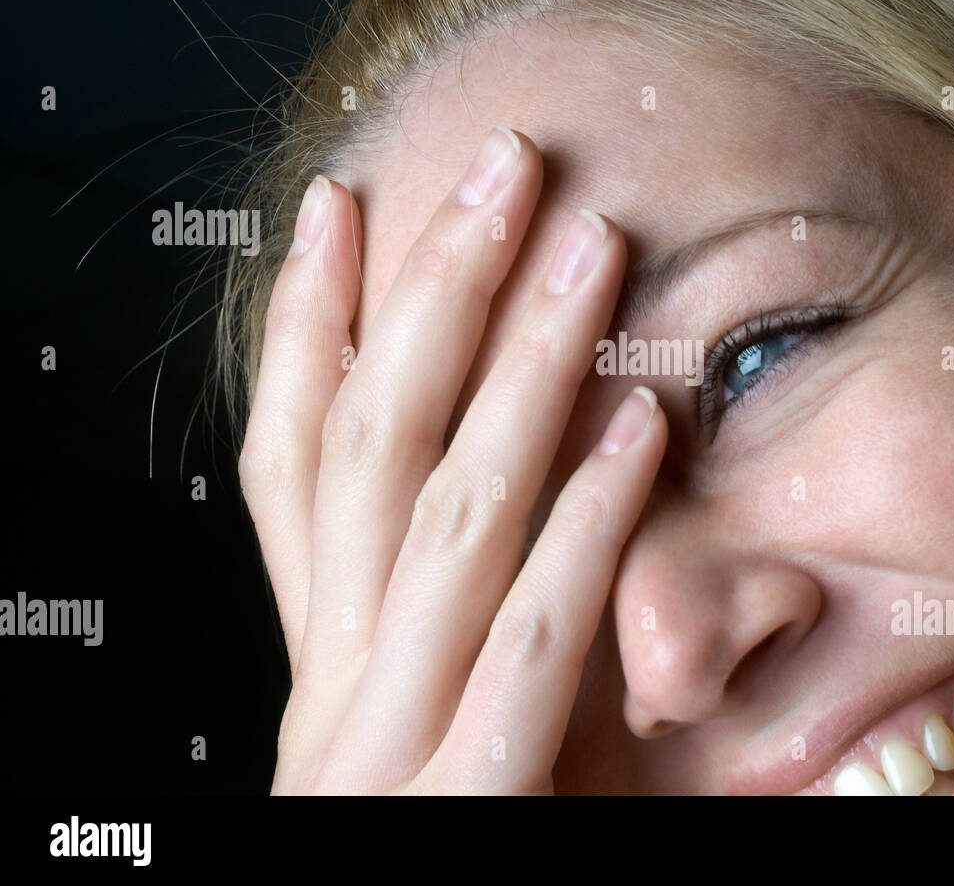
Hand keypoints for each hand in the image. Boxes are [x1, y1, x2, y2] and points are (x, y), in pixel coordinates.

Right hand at [238, 126, 665, 792]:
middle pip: (368, 449)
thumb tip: (532, 485)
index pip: (290, 464)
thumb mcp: (427, 725)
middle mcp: (327, 685)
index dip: (306, 329)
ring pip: (446, 512)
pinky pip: (530, 637)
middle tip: (498, 167)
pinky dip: (582, 523)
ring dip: (519, 366)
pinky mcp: (465, 801)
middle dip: (429, 296)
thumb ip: (457, 627)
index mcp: (317, 663)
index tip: (346, 209)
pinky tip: (631, 424)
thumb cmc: (458, 832)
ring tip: (582, 243)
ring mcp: (384, 741)